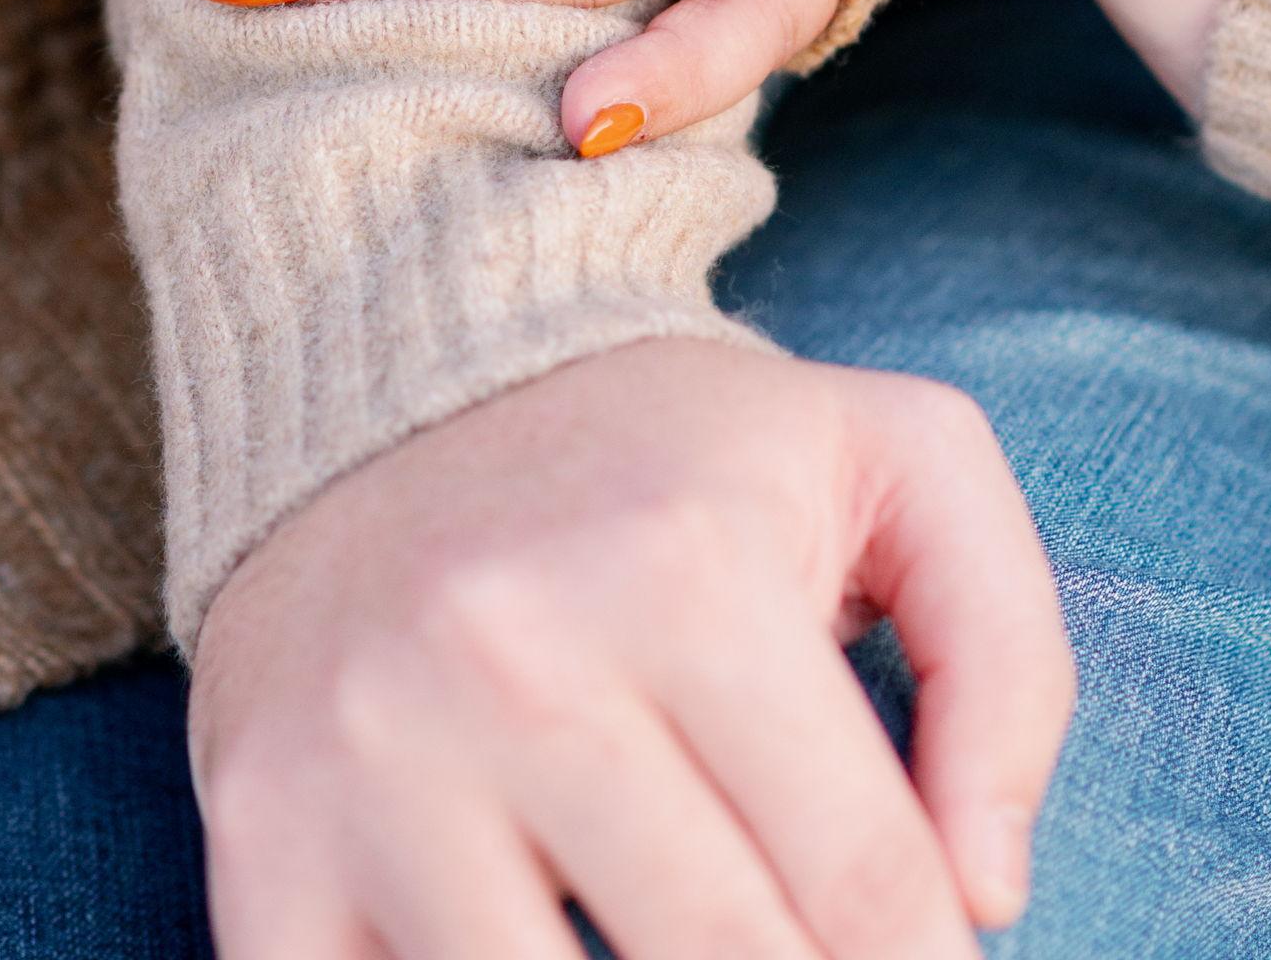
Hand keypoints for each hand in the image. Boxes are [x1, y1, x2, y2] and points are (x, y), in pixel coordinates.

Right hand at [190, 339, 1073, 956]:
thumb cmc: (673, 447)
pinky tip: (542, 949)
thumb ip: (1009, 653)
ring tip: (690, 945)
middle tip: (804, 956)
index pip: (873, 895)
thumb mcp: (892, 455)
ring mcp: (370, 759)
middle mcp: (516, 663)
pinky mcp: (261, 830)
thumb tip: (990, 890)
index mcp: (690, 571)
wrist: (400, 369)